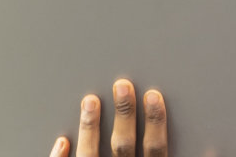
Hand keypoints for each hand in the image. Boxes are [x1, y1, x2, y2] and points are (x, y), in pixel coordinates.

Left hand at [50, 78, 167, 156]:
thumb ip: (159, 153)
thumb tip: (173, 142)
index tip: (153, 96)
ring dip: (90, 127)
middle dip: (124, 113)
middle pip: (124, 145)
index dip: (155, 121)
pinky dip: (62, 156)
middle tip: (122, 86)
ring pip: (91, 154)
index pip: (155, 149)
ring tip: (90, 101)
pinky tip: (62, 141)